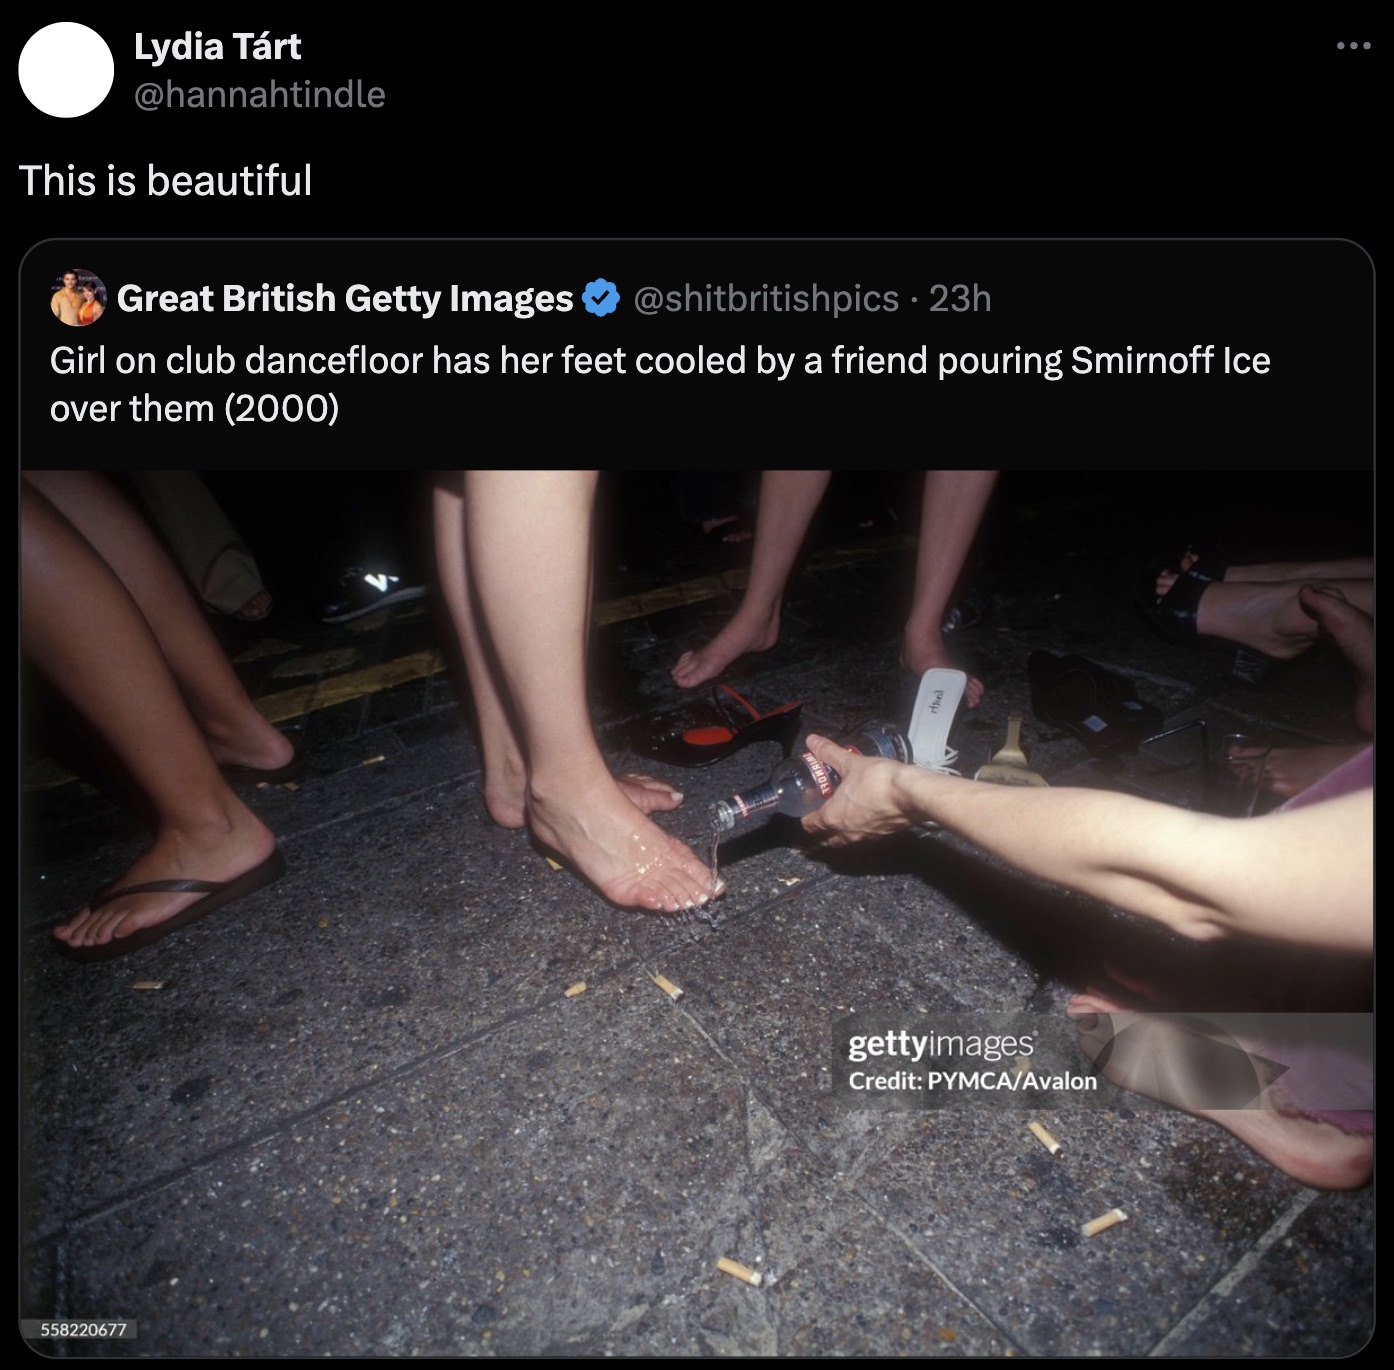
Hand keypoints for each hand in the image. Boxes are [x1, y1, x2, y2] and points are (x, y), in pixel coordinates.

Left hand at [800, 734, 916, 846]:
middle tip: (825, 811)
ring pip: (848, 840)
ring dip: (843, 831)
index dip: (805, 817)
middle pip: (828, 839)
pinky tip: (868, 813)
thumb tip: (811, 740)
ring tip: (846, 813)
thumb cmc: (876, 780)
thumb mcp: (850, 762)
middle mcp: (847, 832)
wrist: (911, 794)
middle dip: (824, 829)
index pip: (810, 825)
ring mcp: (867, 836)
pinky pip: (867, 836)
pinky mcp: (884, 834)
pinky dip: (863, 828)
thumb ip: (829, 752)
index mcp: (833, 817)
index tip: (807, 808)